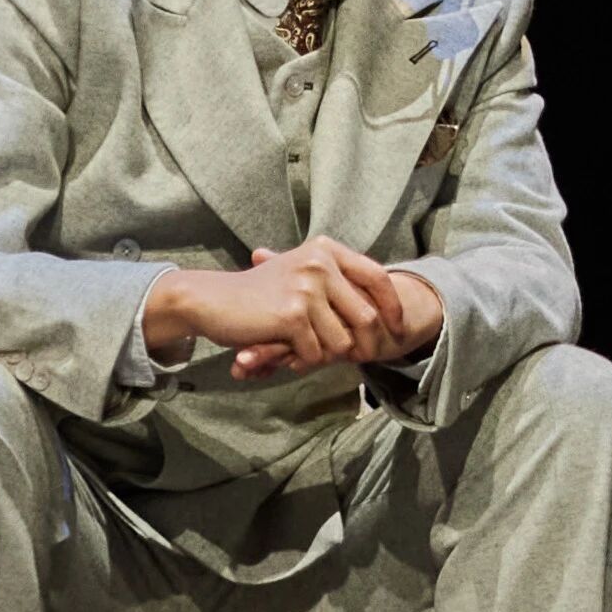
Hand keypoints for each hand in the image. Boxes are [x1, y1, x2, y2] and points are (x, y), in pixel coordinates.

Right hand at [147, 239, 439, 381]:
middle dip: (366, 345)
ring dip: (328, 356)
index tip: (399, 330)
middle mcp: (320, 263)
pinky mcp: (291, 315)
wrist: (212, 300)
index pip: (378, 277)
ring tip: (307, 353)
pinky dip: (305, 361)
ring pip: (342, 341)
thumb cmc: (259, 294)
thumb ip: (336, 284)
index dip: (393, 307)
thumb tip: (383, 311)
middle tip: (360, 359)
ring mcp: (306, 288)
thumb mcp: (299, 274)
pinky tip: (288, 356)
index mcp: (326, 250)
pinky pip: (316, 353)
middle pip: (367, 317)